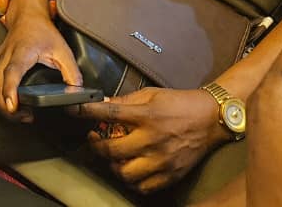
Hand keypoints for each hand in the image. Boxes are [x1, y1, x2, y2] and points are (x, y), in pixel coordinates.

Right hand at [0, 0, 79, 122]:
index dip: (10, 91)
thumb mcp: (63, 49)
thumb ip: (71, 72)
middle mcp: (6, 56)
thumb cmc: (42, 31)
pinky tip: (10, 104)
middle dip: (5, 108)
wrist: (26, 15)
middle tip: (24, 116)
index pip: (12, 72)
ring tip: (18, 113)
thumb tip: (76, 93)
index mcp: (22, 51)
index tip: (13, 106)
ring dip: (0, 106)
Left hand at [76, 87, 221, 194]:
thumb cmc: (178, 103)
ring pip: (125, 173)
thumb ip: (125, 100)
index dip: (86, 112)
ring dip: (113, 166)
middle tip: (94, 139)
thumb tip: (102, 103)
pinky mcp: (170, 175)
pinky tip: (130, 169)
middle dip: (97, 146)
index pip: (108, 114)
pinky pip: (143, 187)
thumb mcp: (150, 94)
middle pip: (112, 150)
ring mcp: (161, 161)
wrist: (210, 119)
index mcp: (146, 115)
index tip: (72, 110)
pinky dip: (132, 181)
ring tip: (112, 157)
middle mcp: (152, 140)